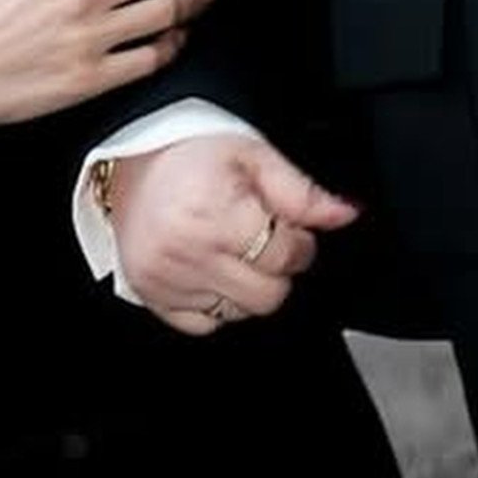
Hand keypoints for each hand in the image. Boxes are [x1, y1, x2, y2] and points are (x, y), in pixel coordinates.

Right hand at [108, 132, 357, 336]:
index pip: (286, 257)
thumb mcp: (254, 156)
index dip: (299, 243)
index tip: (290, 229)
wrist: (132, 159)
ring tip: (235, 249)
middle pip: (267, 295)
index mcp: (213, 214)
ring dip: (248, 286)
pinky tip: (212, 269)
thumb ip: (302, 192)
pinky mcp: (150, 294)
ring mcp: (165, 278)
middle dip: (277, 269)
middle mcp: (186, 251)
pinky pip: (204, 324)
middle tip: (264, 239)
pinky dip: (216, 303)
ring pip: (238, 312)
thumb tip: (345, 214)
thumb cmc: (192, 153)